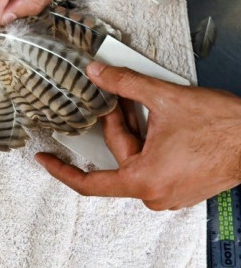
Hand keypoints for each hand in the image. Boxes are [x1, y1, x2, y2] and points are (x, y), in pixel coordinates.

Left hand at [35, 62, 240, 209]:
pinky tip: (158, 123)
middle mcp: (155, 194)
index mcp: (143, 179)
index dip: (62, 170)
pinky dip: (150, 143)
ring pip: (137, 160)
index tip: (45, 161)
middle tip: (117, 97)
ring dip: (136, 133)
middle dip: (117, 125)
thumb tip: (98, 73)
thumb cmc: (225, 128)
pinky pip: (154, 165)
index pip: (90, 182)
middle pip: (119, 157)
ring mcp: (171, 194)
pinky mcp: (184, 188)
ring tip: (141, 106)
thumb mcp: (166, 98)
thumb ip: (125, 84)